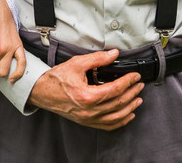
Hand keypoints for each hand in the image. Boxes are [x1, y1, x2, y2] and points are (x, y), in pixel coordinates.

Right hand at [26, 49, 143, 129]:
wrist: (42, 92)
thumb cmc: (57, 79)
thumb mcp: (77, 63)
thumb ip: (97, 59)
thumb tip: (113, 54)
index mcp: (87, 96)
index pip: (115, 89)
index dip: (128, 82)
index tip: (135, 76)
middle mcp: (89, 110)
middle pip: (118, 103)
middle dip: (132, 93)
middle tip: (139, 85)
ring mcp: (88, 118)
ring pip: (116, 117)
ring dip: (130, 108)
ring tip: (138, 99)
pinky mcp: (87, 122)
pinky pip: (108, 126)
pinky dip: (120, 122)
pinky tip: (127, 115)